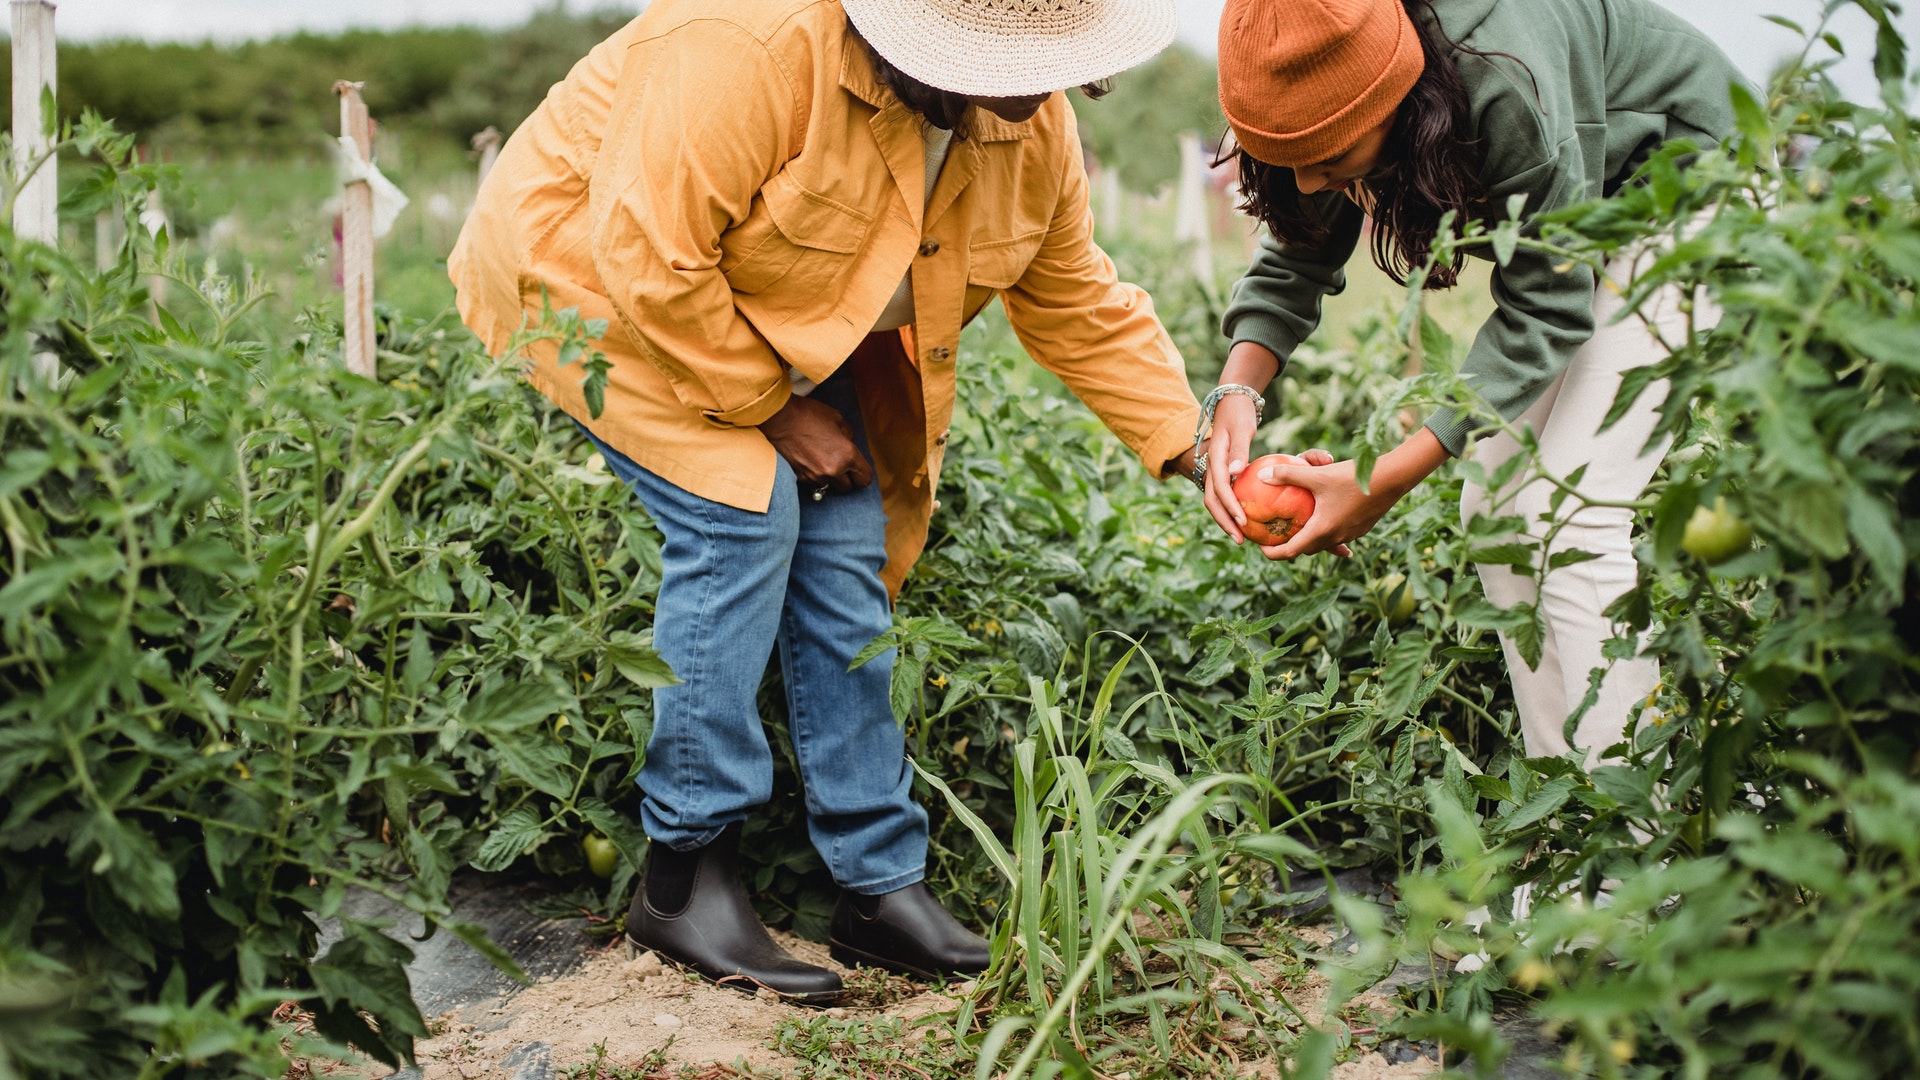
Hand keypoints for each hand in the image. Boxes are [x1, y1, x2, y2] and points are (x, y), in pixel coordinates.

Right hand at [760, 395, 872, 493]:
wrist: (779, 418)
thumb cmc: (809, 414)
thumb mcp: (837, 419)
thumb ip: (848, 435)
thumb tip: (850, 445)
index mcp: (847, 455)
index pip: (864, 478)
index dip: (863, 475)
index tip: (859, 470)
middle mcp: (833, 470)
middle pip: (848, 488)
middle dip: (847, 478)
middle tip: (841, 466)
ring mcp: (815, 476)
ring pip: (830, 486)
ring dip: (830, 477)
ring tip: (822, 459)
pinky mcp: (800, 478)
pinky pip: (814, 482)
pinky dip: (814, 475)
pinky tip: (809, 460)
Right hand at [1199, 399, 1338, 545]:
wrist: (1230, 403)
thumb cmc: (1239, 414)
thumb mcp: (1241, 429)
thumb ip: (1239, 451)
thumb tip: (1236, 473)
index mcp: (1215, 458)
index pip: (1219, 488)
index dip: (1230, 507)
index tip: (1244, 522)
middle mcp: (1211, 468)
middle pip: (1212, 501)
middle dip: (1224, 522)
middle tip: (1241, 539)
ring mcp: (1214, 472)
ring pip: (1215, 502)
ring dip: (1226, 520)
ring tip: (1242, 537)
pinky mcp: (1222, 474)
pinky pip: (1223, 496)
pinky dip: (1231, 511)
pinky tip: (1247, 521)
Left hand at [1248, 428, 1450, 559]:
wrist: (1392, 479)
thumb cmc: (1352, 477)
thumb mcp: (1317, 475)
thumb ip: (1287, 475)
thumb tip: (1262, 474)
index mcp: (1321, 530)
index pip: (1290, 551)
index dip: (1272, 553)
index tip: (1261, 547)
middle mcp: (1336, 537)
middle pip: (1306, 549)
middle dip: (1290, 545)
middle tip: (1276, 534)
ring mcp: (1351, 534)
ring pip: (1323, 543)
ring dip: (1310, 538)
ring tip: (1298, 525)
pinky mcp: (1361, 528)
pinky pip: (1338, 534)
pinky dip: (1327, 530)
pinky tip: (1325, 516)